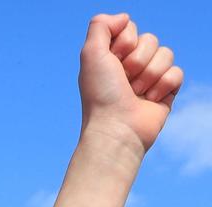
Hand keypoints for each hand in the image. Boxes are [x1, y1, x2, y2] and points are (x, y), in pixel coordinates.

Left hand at [78, 14, 182, 153]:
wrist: (117, 128)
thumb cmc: (101, 94)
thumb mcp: (91, 54)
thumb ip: (100, 26)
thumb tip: (124, 18)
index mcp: (111, 56)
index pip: (130, 28)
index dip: (124, 42)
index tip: (113, 61)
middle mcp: (129, 65)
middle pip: (150, 39)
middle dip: (137, 60)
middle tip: (124, 80)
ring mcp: (149, 78)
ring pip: (166, 54)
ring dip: (149, 74)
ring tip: (135, 93)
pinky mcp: (165, 91)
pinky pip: (177, 72)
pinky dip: (163, 86)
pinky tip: (150, 100)